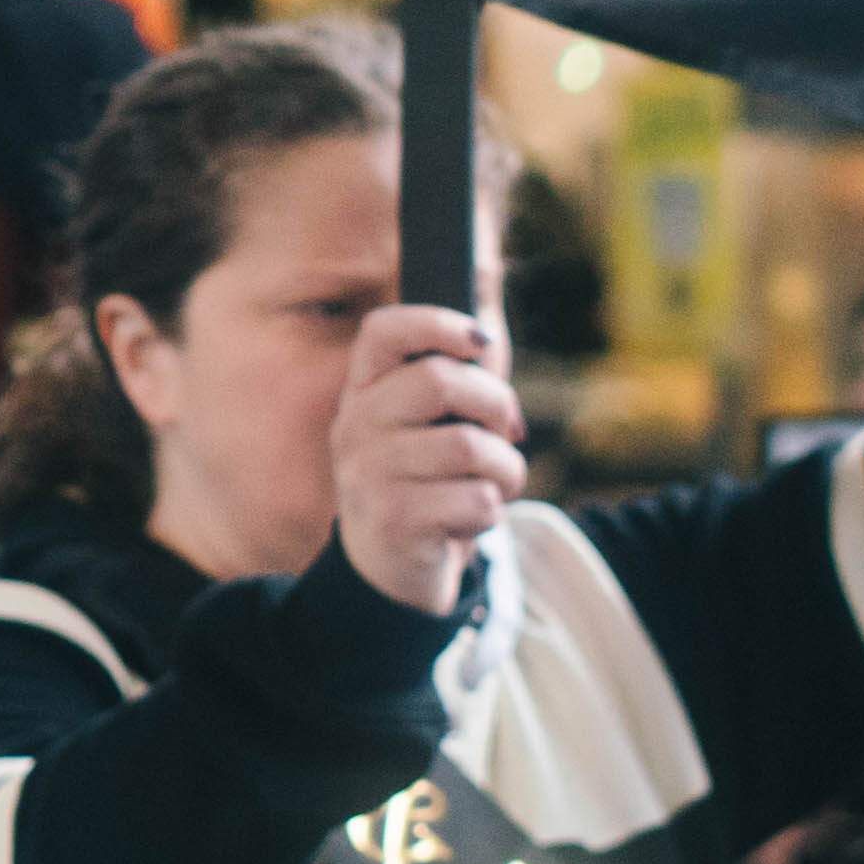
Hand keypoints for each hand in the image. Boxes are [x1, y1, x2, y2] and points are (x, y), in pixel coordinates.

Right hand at [331, 303, 528, 615]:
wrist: (388, 570)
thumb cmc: (424, 482)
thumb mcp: (429, 424)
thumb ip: (455, 370)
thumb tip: (486, 293)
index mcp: (363, 393)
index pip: (385, 331)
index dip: (439, 324)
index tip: (482, 343)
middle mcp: (356, 427)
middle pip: (442, 382)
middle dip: (496, 405)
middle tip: (507, 433)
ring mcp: (369, 475)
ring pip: (471, 448)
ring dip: (504, 471)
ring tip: (493, 485)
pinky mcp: (394, 522)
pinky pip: (475, 501)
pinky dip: (491, 513)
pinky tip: (469, 519)